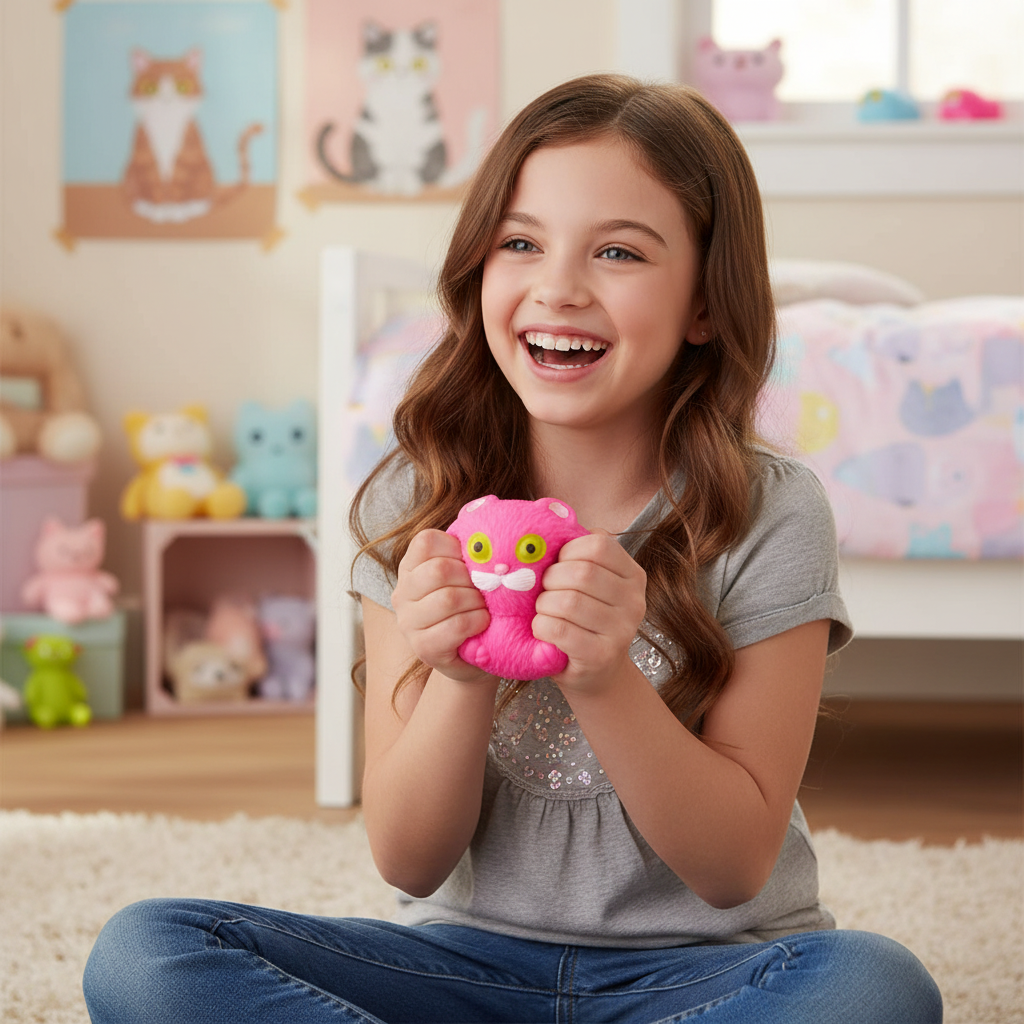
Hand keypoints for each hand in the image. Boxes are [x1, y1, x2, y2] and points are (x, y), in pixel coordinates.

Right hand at [391, 529, 491, 683]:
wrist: (475, 652)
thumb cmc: (474, 604)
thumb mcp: (469, 572)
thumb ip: (470, 547)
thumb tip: (492, 510)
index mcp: (411, 566)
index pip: (426, 541)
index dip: (457, 549)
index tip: (472, 564)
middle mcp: (402, 592)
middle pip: (438, 570)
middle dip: (471, 579)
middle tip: (484, 590)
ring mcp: (408, 622)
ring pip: (447, 599)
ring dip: (476, 603)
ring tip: (485, 608)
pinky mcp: (422, 647)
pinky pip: (454, 627)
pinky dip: (476, 622)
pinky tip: (482, 624)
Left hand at [533, 530, 646, 693]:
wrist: (595, 673)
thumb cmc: (582, 619)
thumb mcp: (589, 583)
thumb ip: (578, 553)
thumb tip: (549, 515)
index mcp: (633, 574)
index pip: (599, 544)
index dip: (568, 551)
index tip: (557, 565)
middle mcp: (635, 601)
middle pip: (581, 573)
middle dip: (550, 580)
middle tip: (543, 592)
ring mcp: (622, 630)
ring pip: (567, 601)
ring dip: (543, 606)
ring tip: (543, 612)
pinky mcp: (602, 656)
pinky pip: (560, 630)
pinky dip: (541, 626)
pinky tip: (542, 630)